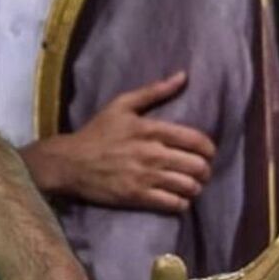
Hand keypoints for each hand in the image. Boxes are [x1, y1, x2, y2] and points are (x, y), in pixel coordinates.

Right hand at [20, 71, 214, 212]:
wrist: (69, 162)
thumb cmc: (96, 132)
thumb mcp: (121, 105)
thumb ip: (154, 91)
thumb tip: (183, 76)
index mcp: (151, 129)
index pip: (197, 141)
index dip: (209, 149)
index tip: (206, 153)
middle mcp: (152, 153)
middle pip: (197, 166)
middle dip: (204, 170)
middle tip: (199, 171)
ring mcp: (145, 177)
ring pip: (189, 187)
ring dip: (194, 187)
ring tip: (189, 185)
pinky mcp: (137, 197)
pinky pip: (173, 204)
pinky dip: (181, 203)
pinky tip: (177, 198)